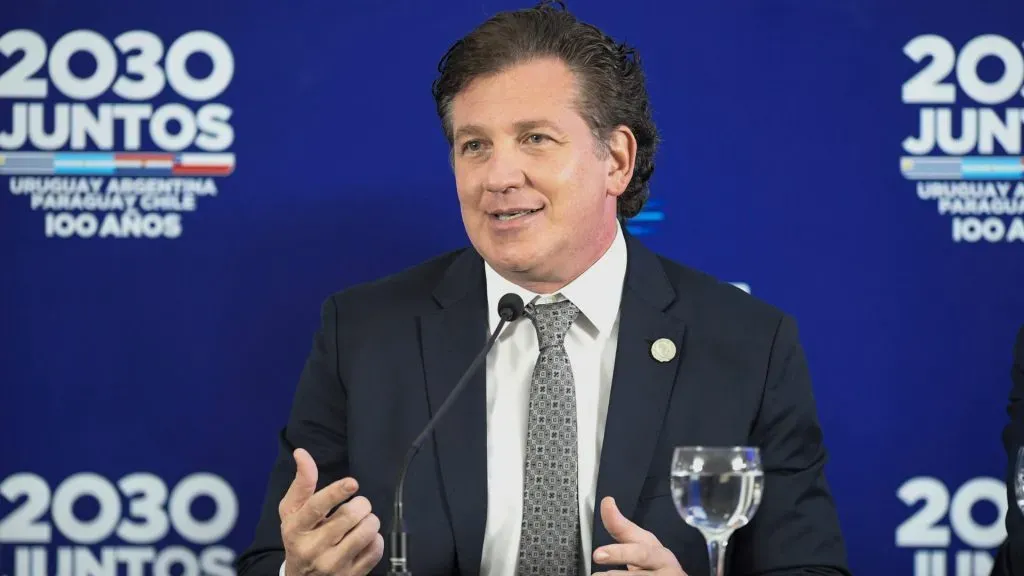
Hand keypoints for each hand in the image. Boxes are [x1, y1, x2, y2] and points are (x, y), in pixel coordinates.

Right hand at [279, 448, 383, 575]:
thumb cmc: (299, 537)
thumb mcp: (293, 512)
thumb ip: (302, 483)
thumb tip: (302, 453)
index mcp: (296, 529)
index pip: (316, 507)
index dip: (336, 492)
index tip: (352, 483)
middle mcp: (313, 549)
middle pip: (349, 516)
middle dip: (360, 504)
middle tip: (358, 505)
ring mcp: (333, 565)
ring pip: (366, 531)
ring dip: (370, 520)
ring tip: (361, 522)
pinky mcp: (351, 575)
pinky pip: (376, 549)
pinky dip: (375, 539)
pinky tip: (363, 540)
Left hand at [592, 496, 686, 574]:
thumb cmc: (655, 563)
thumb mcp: (642, 543)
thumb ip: (622, 527)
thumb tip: (607, 501)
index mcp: (660, 555)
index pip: (640, 553)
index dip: (619, 553)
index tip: (597, 555)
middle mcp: (666, 572)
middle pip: (639, 574)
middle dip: (617, 572)